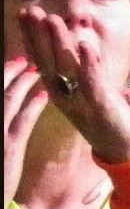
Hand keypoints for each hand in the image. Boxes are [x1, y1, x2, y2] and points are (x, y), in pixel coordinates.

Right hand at [5, 57, 50, 201]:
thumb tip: (7, 118)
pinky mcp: (8, 147)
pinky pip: (22, 120)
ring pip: (8, 100)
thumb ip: (3, 127)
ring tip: (35, 70)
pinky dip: (33, 104)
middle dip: (9, 73)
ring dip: (22, 82)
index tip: (10, 65)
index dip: (0, 78)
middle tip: (23, 61)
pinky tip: (45, 95)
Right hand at [17, 4, 129, 163]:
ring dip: (59, 44)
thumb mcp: (87, 87)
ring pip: (67, 69)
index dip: (32, 36)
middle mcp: (64, 93)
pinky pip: (93, 84)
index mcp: (59, 87)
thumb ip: (79, 67)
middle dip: (39, 35)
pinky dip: (89, 65)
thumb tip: (72, 42)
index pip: (42, 58)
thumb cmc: (103, 113)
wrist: (122, 147)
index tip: (23, 12)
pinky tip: (85, 46)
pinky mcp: (101, 107)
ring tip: (52, 19)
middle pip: (48, 61)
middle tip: (30, 11)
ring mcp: (81, 100)